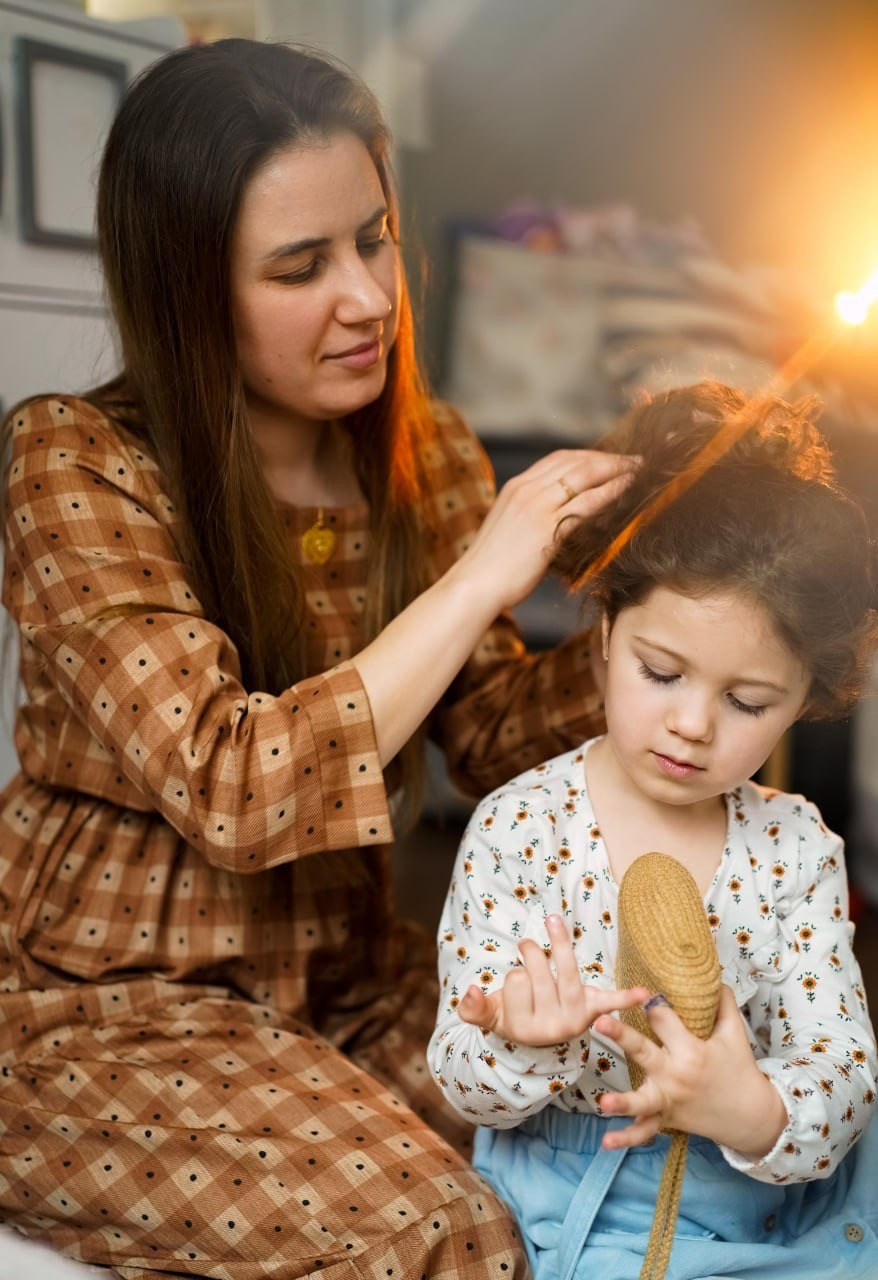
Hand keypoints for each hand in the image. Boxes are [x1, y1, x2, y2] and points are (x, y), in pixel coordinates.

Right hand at [451, 448, 638, 614]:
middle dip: (607, 458)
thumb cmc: (491, 567)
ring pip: (584, 476)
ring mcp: (536, 505)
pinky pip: (587, 502)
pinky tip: (627, 489)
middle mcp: (526, 489)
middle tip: (633, 461)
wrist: (474, 584)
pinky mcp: (547, 526)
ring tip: (637, 470)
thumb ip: (528, 517)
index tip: (609, 460)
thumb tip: (554, 520)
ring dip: (616, 469)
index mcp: (515, 487)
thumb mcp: (508, 529)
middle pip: (575, 462)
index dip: (588, 456)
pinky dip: (611, 491)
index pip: (558, 459)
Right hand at [458, 913, 649, 1045]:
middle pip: (538, 969)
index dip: (515, 974)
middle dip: (531, 953)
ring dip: (558, 943)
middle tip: (529, 952)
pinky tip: (644, 994)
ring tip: (552, 927)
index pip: (517, 979)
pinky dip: (627, 996)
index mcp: (526, 1030)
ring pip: (564, 966)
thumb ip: (472, 1008)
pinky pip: (610, 1000)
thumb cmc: (511, 1014)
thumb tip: (468, 992)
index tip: (517, 987)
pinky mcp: (593, 1007)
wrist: (537, 1033)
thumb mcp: (489, 1016)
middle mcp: (554, 1027)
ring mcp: (576, 1017)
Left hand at [593, 985, 787, 1156]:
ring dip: (622, 1101)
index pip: (664, 1019)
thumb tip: (713, 975)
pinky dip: (626, 1139)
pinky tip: (606, 1142)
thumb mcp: (735, 1034)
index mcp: (692, 1050)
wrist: (752, 1116)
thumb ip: (723, 1003)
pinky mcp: (666, 1119)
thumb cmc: (740, 1069)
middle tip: (600, 1021)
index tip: (639, 990)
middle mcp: (677, 1075)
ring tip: (602, 1101)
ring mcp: (669, 1100)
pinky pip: (644, 1131)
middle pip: (645, 1052)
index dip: (651, 1002)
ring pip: (641, 1101)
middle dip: (622, 1036)